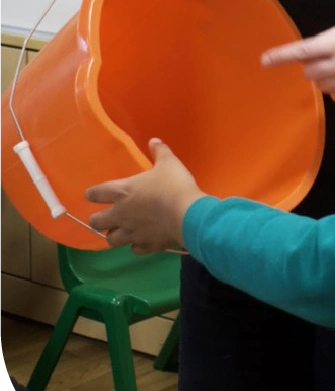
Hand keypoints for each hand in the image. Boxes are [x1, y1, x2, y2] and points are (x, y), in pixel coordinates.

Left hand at [85, 139, 206, 253]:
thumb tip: (154, 141)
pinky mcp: (145, 246)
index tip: (92, 194)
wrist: (187, 213)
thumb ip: (159, 151)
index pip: (95, 193)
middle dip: (98, 220)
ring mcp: (131, 233)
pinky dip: (136, 245)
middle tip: (106, 217)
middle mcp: (121, 214)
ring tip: (122, 231)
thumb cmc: (173, 184)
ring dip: (115, 235)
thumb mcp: (168, 162)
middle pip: (96, 222)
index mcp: (122, 191)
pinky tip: (142, 241)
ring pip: (111, 240)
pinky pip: (134, 249)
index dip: (92, 194)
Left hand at [261, 23, 334, 104]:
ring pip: (320, 85)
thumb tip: (303, 54)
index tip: (264, 61)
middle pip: (308, 72)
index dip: (281, 56)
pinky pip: (334, 96)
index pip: (303, 51)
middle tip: (327, 59)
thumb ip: (325, 40)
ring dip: (325, 77)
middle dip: (313, 66)